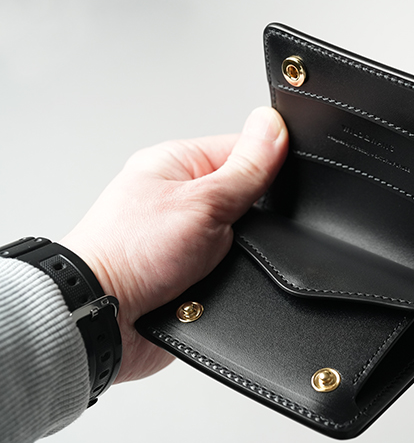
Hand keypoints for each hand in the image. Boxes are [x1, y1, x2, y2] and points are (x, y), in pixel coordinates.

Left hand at [60, 107, 287, 382]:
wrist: (101, 318)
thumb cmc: (129, 253)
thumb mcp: (202, 202)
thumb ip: (245, 169)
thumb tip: (273, 125)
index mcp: (179, 164)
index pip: (244, 149)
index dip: (271, 163)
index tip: (284, 180)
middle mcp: (183, 197)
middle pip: (249, 197)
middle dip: (256, 219)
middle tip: (237, 229)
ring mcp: (188, 236)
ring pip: (245, 237)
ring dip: (244, 254)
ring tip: (222, 262)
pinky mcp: (194, 270)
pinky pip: (233, 267)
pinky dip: (235, 277)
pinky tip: (224, 281)